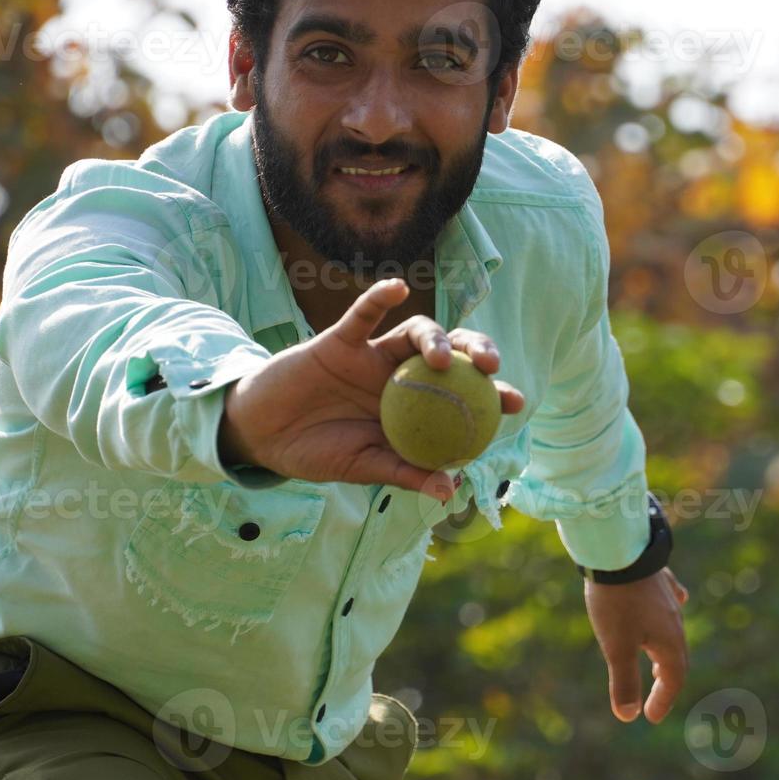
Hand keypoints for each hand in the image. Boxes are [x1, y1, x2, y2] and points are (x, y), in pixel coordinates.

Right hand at [218, 278, 524, 502]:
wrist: (263, 436)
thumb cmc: (317, 452)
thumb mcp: (364, 467)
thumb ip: (405, 472)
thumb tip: (450, 491)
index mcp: (415, 407)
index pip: (462, 394)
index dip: (491, 393)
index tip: (515, 401)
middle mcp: (401, 375)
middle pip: (450, 353)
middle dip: (476, 351)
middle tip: (490, 366)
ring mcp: (373, 354)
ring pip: (414, 331)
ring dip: (433, 338)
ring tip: (439, 358)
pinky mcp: (341, 339)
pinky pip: (362, 313)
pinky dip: (378, 297)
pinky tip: (395, 288)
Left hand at [584, 566, 689, 723]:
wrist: (619, 551)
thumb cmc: (617, 602)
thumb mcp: (616, 647)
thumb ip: (624, 682)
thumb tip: (628, 716)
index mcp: (669, 641)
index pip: (673, 679)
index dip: (663, 700)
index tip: (650, 716)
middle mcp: (675, 622)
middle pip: (677, 657)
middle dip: (668, 680)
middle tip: (656, 695)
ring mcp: (668, 599)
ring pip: (673, 632)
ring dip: (666, 653)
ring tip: (657, 663)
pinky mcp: (659, 580)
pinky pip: (672, 602)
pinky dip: (668, 616)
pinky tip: (675, 602)